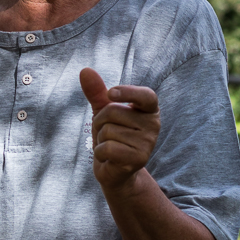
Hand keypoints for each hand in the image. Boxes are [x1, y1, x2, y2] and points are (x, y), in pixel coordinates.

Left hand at [80, 67, 160, 195]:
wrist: (114, 169)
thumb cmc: (112, 136)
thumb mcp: (103, 112)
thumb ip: (97, 91)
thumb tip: (85, 70)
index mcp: (149, 110)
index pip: (146, 96)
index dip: (127, 92)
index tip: (110, 94)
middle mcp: (154, 125)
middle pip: (113, 112)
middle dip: (100, 122)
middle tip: (107, 134)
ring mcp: (148, 143)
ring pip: (108, 130)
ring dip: (100, 139)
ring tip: (110, 146)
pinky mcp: (139, 159)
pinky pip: (107, 148)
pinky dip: (100, 153)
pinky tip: (109, 158)